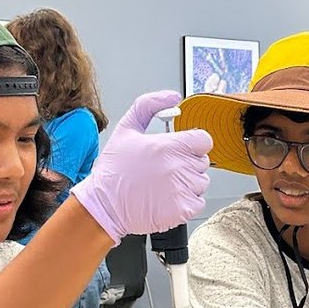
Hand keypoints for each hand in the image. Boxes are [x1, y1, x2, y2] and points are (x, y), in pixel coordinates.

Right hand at [71, 90, 211, 243]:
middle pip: (202, 161)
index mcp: (169, 146)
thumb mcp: (126, 128)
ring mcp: (183, 190)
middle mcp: (179, 167)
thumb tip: (173, 97)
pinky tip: (167, 199)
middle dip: (187, 164)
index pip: (204, 140)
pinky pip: (198, 202)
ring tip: (163, 186)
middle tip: (164, 170)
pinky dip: (187, 203)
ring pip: (201, 182)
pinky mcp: (183, 210)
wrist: (104, 205)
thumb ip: (149, 105)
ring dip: (188, 184)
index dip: (192, 144)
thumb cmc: (114, 171)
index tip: (179, 150)